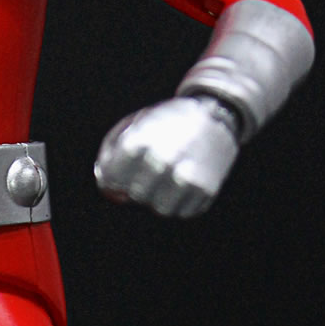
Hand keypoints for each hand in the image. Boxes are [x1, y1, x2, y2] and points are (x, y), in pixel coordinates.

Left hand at [94, 95, 240, 216]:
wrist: (215, 114)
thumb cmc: (165, 123)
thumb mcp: (133, 126)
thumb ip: (111, 157)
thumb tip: (109, 192)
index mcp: (138, 142)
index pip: (112, 179)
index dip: (116, 178)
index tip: (124, 171)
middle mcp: (161, 161)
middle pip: (137, 195)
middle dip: (141, 185)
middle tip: (154, 169)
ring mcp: (185, 176)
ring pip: (162, 209)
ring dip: (163, 196)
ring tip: (170, 176)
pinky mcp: (206, 189)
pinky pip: (184, 211)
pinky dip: (183, 200)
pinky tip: (187, 180)